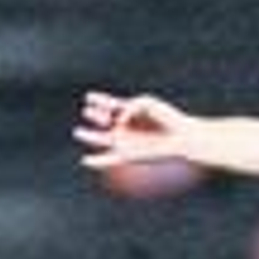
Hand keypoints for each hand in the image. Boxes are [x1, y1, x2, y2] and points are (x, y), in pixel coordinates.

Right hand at [74, 91, 195, 168]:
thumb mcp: (147, 103)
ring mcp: (125, 141)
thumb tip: (118, 120)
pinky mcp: (129, 155)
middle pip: (102, 120)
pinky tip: (85, 161)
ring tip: (78, 133)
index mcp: (128, 112)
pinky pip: (110, 159)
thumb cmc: (167, 117)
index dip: (98, 100)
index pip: (108, 104)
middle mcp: (124, 126)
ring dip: (89, 136)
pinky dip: (97, 161)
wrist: (181, 136)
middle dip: (94, 116)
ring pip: (101, 139)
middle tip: (89, 112)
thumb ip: (130, 106)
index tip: (89, 98)